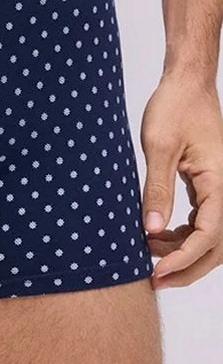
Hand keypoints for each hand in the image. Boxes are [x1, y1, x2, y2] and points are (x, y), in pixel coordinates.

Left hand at [141, 72, 222, 289]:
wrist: (186, 84)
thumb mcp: (159, 147)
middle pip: (215, 246)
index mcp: (220, 182)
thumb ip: (157, 190)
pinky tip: (158, 236)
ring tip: (148, 253)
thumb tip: (152, 230)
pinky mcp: (210, 186)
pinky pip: (203, 221)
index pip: (209, 235)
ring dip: (183, 252)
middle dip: (186, 267)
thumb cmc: (174, 107)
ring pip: (210, 237)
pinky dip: (183, 235)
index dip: (183, 259)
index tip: (157, 271)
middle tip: (154, 279)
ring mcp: (220, 189)